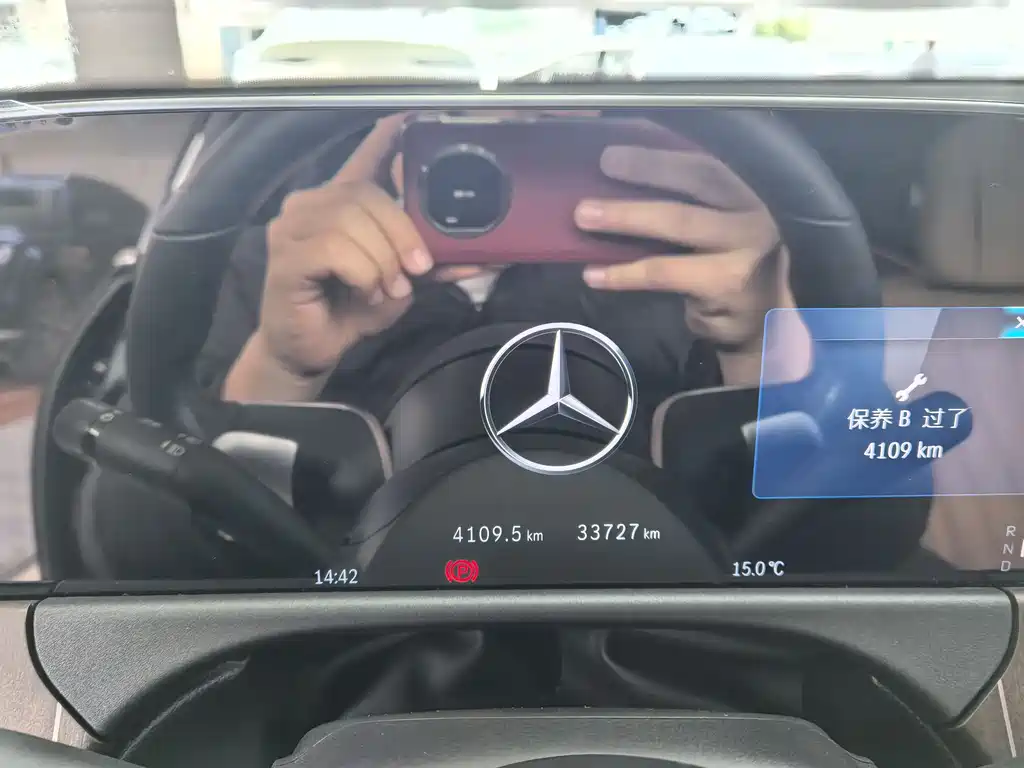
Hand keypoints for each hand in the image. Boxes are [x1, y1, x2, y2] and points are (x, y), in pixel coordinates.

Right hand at [259, 113, 433, 378]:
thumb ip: (433, 264)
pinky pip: (334, 248)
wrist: (311, 350)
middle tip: (416, 271)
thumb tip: (484, 258)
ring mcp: (292, 226)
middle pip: (366, 195)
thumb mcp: (402, 284)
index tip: (410, 116)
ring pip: (351, 221)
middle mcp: (313, 203)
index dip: (386, 137)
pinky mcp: (285, 254)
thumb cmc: (351, 311)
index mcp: (342, 202)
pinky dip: (361, 273)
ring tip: (386, 290)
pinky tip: (363, 292)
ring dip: (381, 260)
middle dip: (402, 234)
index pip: (364, 158)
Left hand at [575, 144, 802, 384]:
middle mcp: (751, 220)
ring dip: (627, 219)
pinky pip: (665, 274)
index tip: (612, 154)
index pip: (702, 168)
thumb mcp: (716, 234)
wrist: (763, 328)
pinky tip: (594, 274)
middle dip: (642, 175)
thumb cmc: (725, 273)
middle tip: (599, 170)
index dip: (657, 158)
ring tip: (584, 218)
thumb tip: (615, 189)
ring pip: (678, 225)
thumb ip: (684, 210)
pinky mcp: (725, 286)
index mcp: (744, 199)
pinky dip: (625, 273)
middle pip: (693, 187)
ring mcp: (743, 254)